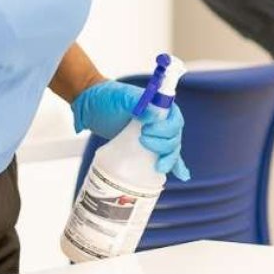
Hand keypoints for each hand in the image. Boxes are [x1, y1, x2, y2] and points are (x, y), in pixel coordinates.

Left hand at [71, 80, 189, 180]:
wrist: (92, 106)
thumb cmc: (107, 98)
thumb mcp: (121, 98)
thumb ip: (138, 103)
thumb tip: (155, 114)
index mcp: (160, 106)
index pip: (174, 120)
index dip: (166, 129)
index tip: (146, 130)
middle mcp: (161, 120)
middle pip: (174, 137)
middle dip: (163, 145)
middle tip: (142, 141)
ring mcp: (155, 134)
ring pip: (171, 149)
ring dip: (169, 159)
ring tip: (157, 166)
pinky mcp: (148, 146)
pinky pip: (165, 155)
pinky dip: (176, 165)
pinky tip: (181, 175)